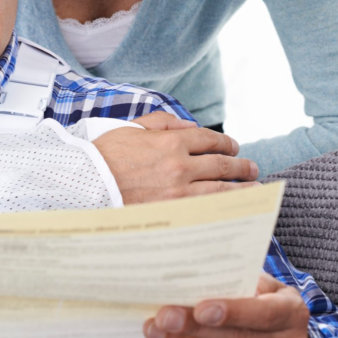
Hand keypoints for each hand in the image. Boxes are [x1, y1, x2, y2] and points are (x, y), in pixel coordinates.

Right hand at [92, 111, 257, 202]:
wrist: (83, 186)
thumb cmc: (102, 156)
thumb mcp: (130, 128)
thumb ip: (161, 122)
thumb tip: (189, 125)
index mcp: (170, 142)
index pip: (210, 140)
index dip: (226, 143)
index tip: (234, 148)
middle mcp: (180, 167)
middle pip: (222, 165)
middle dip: (241, 167)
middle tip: (252, 169)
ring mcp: (179, 194)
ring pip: (222, 191)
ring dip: (242, 189)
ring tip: (253, 190)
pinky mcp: (174, 215)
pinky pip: (208, 212)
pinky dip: (226, 210)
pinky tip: (236, 211)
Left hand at [143, 273, 312, 337]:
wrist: (285, 337)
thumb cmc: (265, 301)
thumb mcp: (262, 285)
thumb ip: (237, 281)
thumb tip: (193, 277)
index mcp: (291, 312)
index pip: (262, 314)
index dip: (231, 312)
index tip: (200, 309)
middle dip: (195, 328)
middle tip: (164, 317)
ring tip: (156, 331)